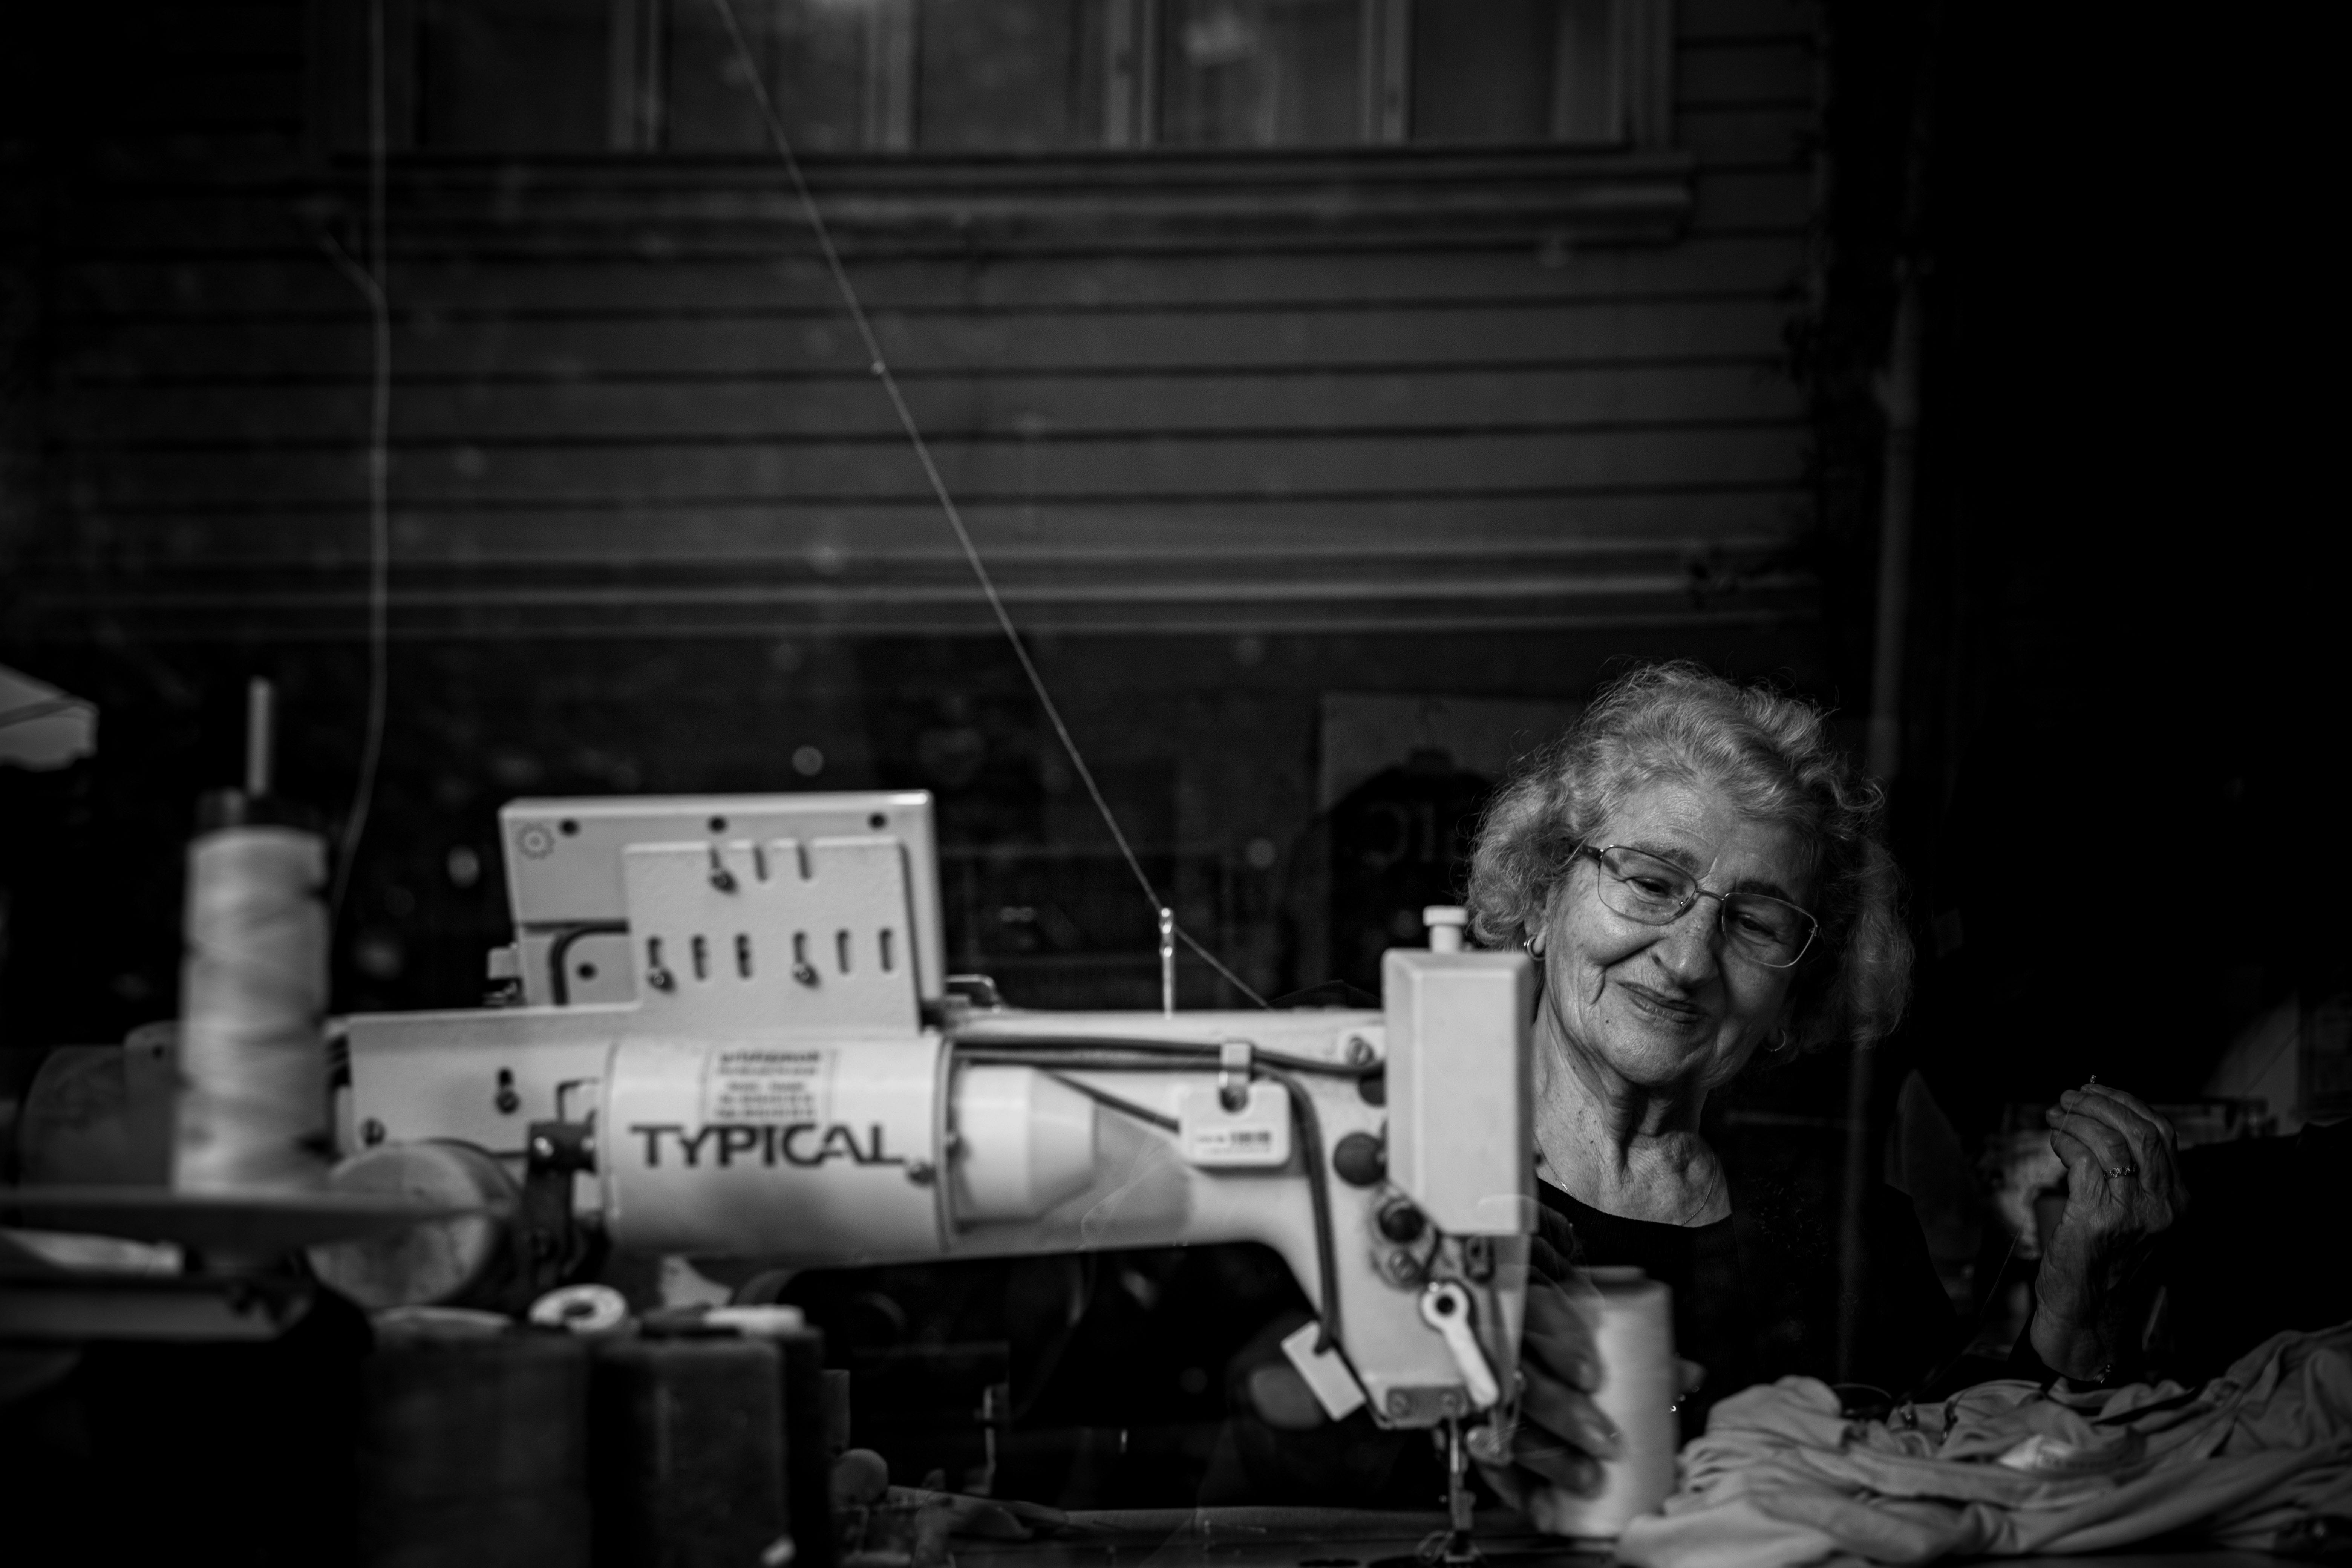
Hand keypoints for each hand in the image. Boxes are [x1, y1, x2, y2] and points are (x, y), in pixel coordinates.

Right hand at [1478, 1207, 1618, 1511]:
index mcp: (1519, 1298)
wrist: (1489, 1317)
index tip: (1590, 1376)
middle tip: (1607, 1441)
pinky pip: (1481, 1456)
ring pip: (1498, 1418)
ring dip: (1544, 1454)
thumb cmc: (1541, 1318)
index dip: (1559, 1344)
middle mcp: (1491, 1339)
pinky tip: (1540, 1506)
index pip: (1531, 1312)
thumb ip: (1627, 1340)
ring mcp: (1472, 1381)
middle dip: (1563, 1412)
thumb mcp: (1578, 1312)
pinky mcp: (1467, 1421)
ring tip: (1585, 1478)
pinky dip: (1511, 1486)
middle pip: (1517, 1374)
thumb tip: (1687, 1374)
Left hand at [2033, 1081, 2186, 1379]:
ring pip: (2112, 1141)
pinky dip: (2067, 1141)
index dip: (2129, 1103)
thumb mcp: (2135, 1217)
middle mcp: (2165, 1207)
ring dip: (2079, 1118)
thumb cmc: (2104, 1262)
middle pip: (2142, 1131)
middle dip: (2103, 1103)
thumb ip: (2132, 1177)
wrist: (2090, 1315)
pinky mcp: (2099, 1221)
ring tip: (2057, 1114)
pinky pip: (2084, 1161)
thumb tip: (2104, 1121)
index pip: (2164, 1133)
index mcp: (2179, 1201)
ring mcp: (2135, 1214)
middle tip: (2070, 1097)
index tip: (2097, 1091)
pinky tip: (2056, 1140)